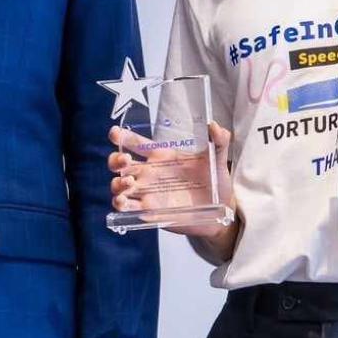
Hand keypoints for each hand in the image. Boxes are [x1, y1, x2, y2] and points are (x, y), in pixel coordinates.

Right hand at [108, 120, 234, 238]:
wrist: (222, 211)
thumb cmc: (216, 183)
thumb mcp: (217, 160)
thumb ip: (218, 142)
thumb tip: (216, 125)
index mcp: (161, 156)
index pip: (136, 143)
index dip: (122, 136)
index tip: (115, 133)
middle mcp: (149, 173)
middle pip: (120, 163)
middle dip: (115, 160)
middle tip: (125, 160)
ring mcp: (147, 192)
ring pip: (119, 185)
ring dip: (117, 183)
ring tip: (129, 183)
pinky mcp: (149, 211)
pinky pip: (127, 208)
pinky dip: (120, 205)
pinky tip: (123, 201)